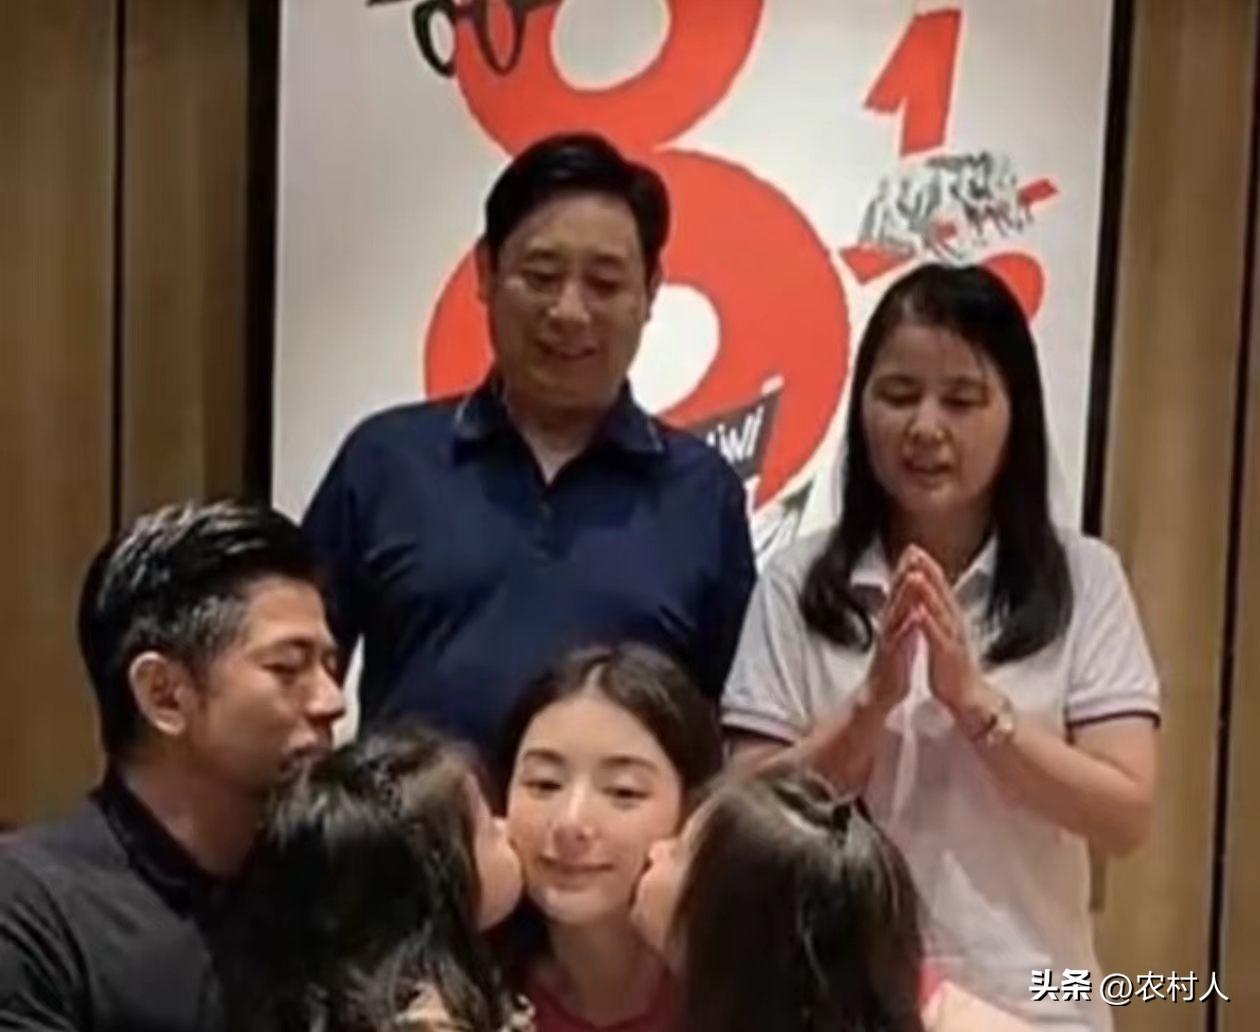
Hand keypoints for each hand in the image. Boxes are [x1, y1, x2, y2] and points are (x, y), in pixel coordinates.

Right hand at [860, 549, 921, 711]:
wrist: (879, 696)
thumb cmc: (892, 667)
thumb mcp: (899, 636)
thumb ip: (902, 617)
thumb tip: (909, 599)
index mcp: (893, 622)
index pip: (899, 591)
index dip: (906, 570)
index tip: (914, 549)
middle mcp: (888, 627)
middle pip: (896, 595)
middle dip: (904, 573)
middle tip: (912, 552)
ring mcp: (888, 641)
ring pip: (896, 614)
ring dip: (904, 595)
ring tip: (913, 576)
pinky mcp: (891, 658)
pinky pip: (899, 641)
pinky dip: (907, 628)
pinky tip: (914, 617)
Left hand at [900, 547, 984, 715]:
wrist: (967, 697)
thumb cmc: (952, 667)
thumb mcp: (943, 635)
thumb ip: (938, 616)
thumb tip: (929, 599)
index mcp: (950, 619)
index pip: (939, 588)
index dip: (928, 568)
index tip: (915, 548)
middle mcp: (953, 625)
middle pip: (941, 593)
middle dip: (929, 572)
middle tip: (917, 551)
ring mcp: (952, 640)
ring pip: (940, 612)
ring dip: (929, 593)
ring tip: (917, 575)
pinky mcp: (948, 656)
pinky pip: (937, 638)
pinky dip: (928, 625)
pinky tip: (920, 613)